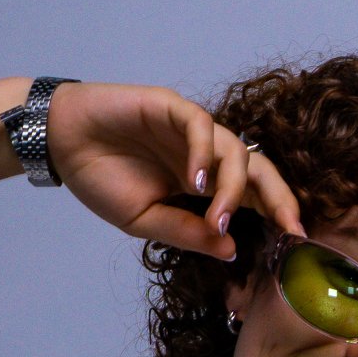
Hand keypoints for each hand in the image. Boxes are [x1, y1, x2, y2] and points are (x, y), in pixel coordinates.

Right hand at [44, 83, 300, 261]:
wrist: (62, 143)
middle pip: (259, 169)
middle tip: (290, 227)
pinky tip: (194, 180)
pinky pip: (200, 125)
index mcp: (204, 183)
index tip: (295, 242)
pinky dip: (203, 152)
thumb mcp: (144, 220)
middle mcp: (205, 155)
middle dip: (280, 197)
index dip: (278, 213)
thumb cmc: (101, 179)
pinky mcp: (172, 107)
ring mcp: (191, 130)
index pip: (254, 195)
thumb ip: (187, 232)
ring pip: (234, 149)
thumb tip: (231, 249)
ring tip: (217, 216)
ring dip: (232, 187)